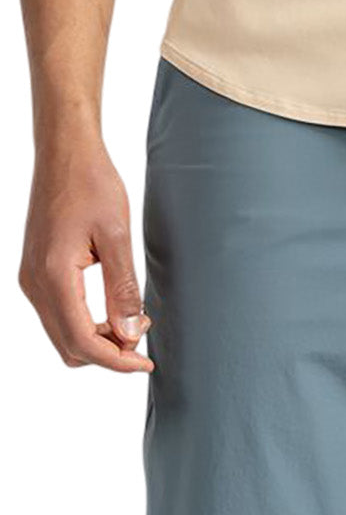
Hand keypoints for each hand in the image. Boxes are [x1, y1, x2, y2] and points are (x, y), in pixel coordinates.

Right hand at [18, 126, 152, 372]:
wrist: (64, 152)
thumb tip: (130, 334)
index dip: (116, 361)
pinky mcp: (35, 274)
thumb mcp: (118, 236)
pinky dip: (86, 325)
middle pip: (70, 347)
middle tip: (141, 336)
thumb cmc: (91, 183)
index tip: (145, 362)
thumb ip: (123, 289)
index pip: (83, 341)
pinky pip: (59, 317)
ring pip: (63, 337)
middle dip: (108, 354)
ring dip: (97, 341)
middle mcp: (35, 283)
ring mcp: (31, 280)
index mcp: (54, 275)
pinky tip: (111, 310)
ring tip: (130, 320)